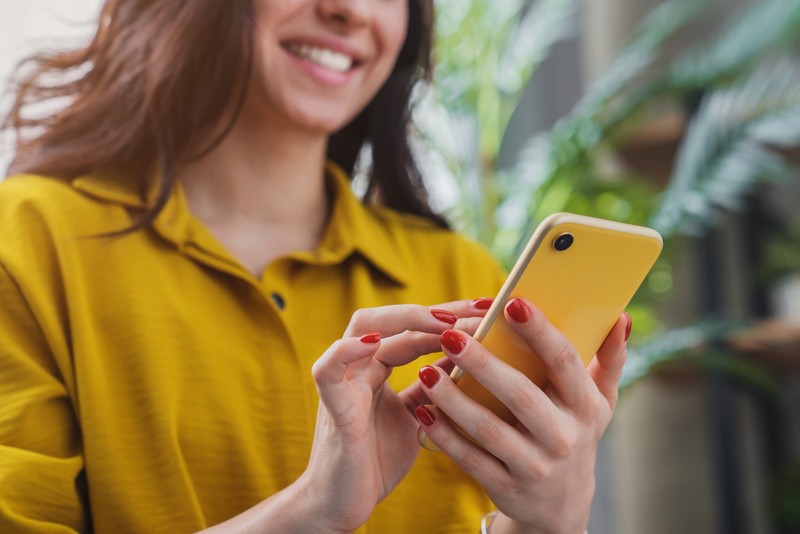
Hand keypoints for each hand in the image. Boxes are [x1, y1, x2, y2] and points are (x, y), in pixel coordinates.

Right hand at [301, 300, 489, 532]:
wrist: (343, 506)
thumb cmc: (377, 461)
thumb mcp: (417, 417)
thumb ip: (433, 387)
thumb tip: (470, 359)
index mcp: (378, 368)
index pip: (414, 329)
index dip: (450, 316)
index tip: (489, 310)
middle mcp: (360, 367)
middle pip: (391, 318)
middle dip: (436, 310)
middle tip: (479, 310)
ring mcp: (344, 383)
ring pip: (362, 329)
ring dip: (404, 320)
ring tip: (444, 321)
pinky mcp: (332, 408)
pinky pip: (329, 370)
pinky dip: (347, 351)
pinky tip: (374, 342)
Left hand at [415, 297, 629, 533]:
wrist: (562, 506)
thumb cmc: (575, 432)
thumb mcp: (599, 402)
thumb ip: (609, 359)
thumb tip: (620, 316)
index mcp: (585, 406)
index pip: (563, 362)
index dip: (540, 332)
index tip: (512, 304)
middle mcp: (563, 437)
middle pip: (520, 395)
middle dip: (483, 363)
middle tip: (450, 334)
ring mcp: (534, 466)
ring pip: (489, 429)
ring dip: (454, 400)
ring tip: (426, 371)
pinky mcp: (507, 487)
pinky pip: (471, 459)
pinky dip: (445, 436)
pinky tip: (423, 411)